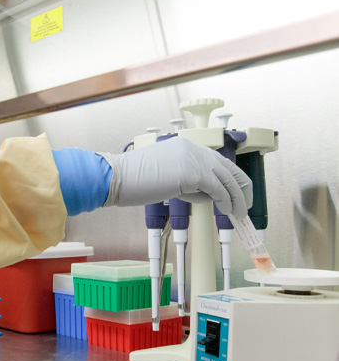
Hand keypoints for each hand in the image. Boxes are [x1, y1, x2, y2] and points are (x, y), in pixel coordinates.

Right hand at [100, 137, 252, 215]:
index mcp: (185, 147)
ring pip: (228, 179)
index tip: (234, 195)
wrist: (116, 177)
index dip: (230, 180)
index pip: (217, 162)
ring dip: (237, 199)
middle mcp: (193, 148)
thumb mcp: (167, 176)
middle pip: (229, 168)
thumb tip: (208, 195)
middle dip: (241, 189)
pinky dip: (226, 201)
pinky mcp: (192, 172)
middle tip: (244, 206)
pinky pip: (218, 189)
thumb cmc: (133, 180)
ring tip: (238, 214)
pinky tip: (226, 211)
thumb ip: (188, 180)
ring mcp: (193, 158)